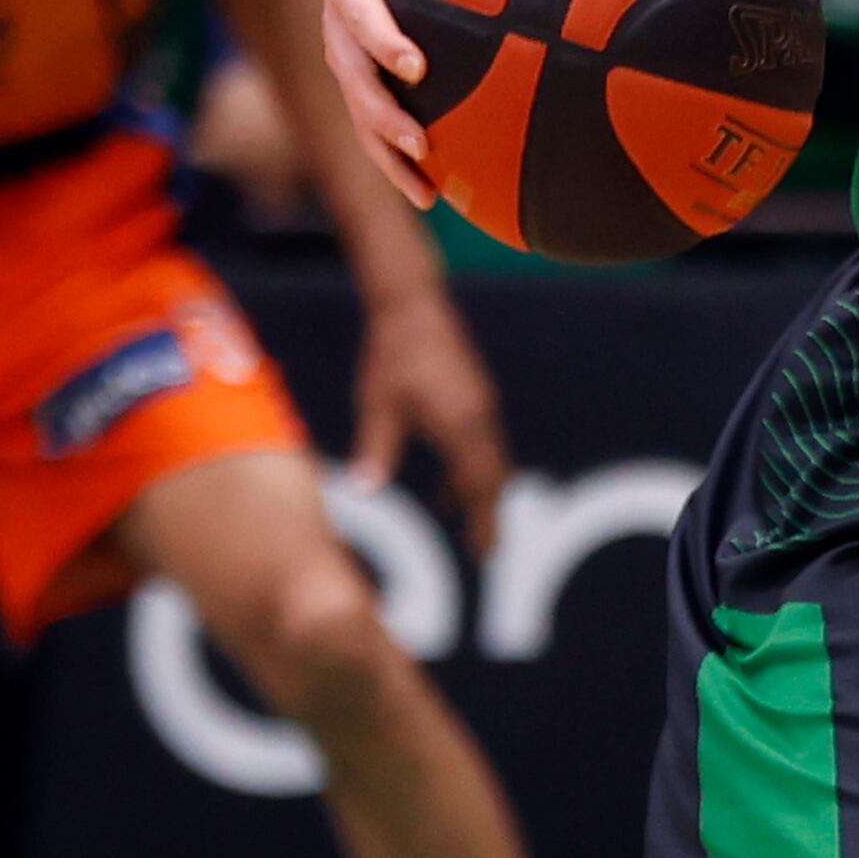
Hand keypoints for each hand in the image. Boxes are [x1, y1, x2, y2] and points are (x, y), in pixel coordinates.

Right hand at [319, 0, 464, 203]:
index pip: (356, 11)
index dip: (380, 40)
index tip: (415, 67)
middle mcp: (338, 24)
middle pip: (351, 78)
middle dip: (383, 114)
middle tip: (422, 143)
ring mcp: (346, 58)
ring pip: (358, 115)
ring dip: (387, 156)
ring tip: (426, 191)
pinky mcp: (362, 81)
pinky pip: (373, 126)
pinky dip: (396, 161)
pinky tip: (434, 193)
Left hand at [352, 285, 512, 553]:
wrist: (412, 305)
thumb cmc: (391, 353)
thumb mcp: (378, 404)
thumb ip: (376, 450)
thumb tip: (364, 492)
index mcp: (459, 423)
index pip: (480, 484)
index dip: (483, 521)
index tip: (485, 552)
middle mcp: (480, 416)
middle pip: (495, 478)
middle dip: (490, 515)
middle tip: (484, 551)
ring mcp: (482, 404)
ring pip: (492, 461)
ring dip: (482, 492)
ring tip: (466, 523)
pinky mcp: (476, 396)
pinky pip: (484, 443)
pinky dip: (474, 469)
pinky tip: (449, 484)